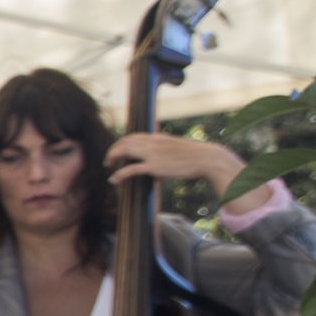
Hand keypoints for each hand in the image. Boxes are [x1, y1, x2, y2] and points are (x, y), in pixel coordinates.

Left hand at [103, 132, 243, 192]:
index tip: (118, 150)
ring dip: (112, 157)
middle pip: (124, 142)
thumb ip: (165, 154)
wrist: (207, 158)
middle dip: (113, 149)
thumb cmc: (196, 156)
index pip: (133, 136)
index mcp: (158, 137)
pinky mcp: (154, 166)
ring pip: (123, 151)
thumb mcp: (177, 150)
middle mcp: (152, 143)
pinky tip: (113, 179)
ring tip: (108, 165)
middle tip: (109, 160)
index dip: (122, 143)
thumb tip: (159, 168)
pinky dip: (118, 174)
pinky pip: (130, 169)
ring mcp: (152, 154)